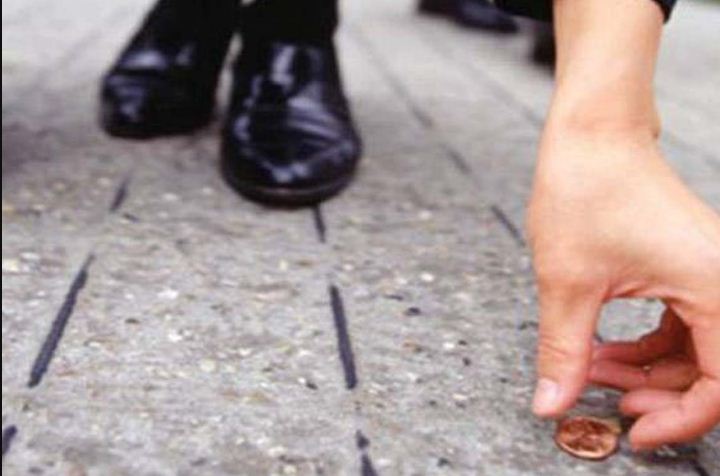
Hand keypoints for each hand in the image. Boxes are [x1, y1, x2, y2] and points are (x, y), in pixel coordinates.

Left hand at [526, 126, 719, 448]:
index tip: (632, 432)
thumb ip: (566, 351)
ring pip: (694, 347)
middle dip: (655, 393)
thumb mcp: (568, 283)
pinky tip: (603, 348)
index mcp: (716, 289)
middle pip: (711, 369)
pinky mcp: (689, 265)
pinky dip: (646, 343)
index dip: (680, 420)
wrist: (592, 132)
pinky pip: (681, 322)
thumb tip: (552, 404)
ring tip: (592, 370)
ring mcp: (710, 272)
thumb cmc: (586, 190)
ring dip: (645, 368)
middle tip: (603, 398)